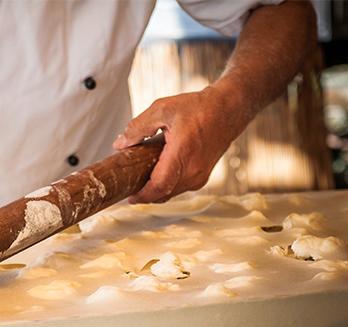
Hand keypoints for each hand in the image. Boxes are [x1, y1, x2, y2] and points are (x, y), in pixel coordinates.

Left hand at [113, 86, 239, 203]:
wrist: (227, 110)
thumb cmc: (198, 108)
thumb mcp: (163, 109)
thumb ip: (138, 127)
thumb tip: (120, 144)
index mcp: (182, 153)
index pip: (159, 186)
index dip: (142, 196)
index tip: (129, 197)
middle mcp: (193, 170)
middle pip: (163, 193)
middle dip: (146, 194)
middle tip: (130, 186)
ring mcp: (200, 176)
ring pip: (172, 192)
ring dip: (156, 190)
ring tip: (142, 179)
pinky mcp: (203, 177)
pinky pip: (180, 188)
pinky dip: (167, 185)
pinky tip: (158, 175)